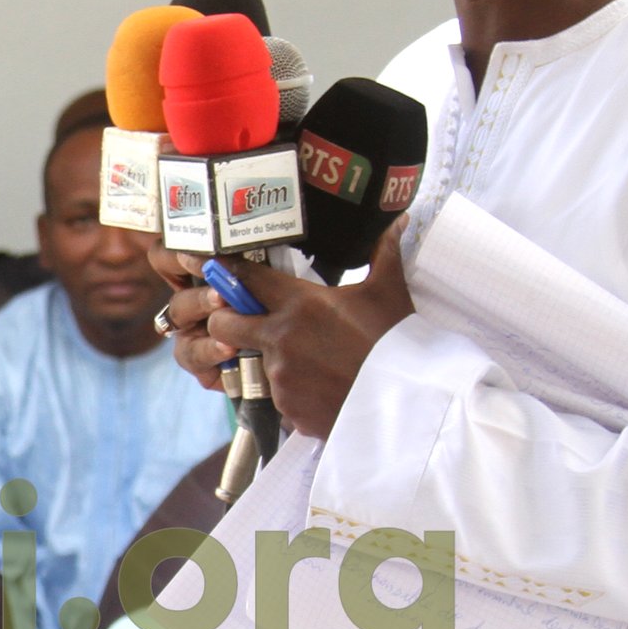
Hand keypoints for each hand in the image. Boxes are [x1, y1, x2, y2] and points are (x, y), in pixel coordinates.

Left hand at [156, 231, 413, 438]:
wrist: (409, 401)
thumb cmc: (399, 342)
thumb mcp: (390, 292)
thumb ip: (385, 254)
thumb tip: (398, 221)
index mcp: (300, 304)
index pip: (247, 279)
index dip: (230, 273)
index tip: (218, 270)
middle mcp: (280, 338)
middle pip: (224, 322)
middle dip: (225, 319)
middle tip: (241, 320)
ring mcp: (280, 376)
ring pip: (253, 361)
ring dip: (269, 359)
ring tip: (308, 362)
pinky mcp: (287, 407)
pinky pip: (278, 396)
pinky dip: (292, 392)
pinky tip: (319, 387)